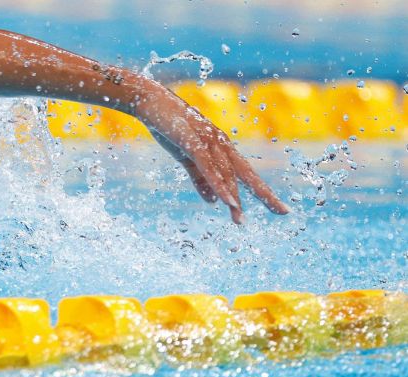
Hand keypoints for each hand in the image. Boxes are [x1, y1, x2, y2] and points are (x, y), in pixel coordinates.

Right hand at [135, 82, 289, 223]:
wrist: (150, 101)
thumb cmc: (170, 127)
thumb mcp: (186, 158)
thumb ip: (200, 180)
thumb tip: (213, 202)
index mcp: (222, 148)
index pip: (246, 174)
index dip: (263, 191)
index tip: (280, 209)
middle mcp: (222, 144)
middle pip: (247, 174)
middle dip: (265, 194)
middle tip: (284, 212)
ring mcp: (208, 142)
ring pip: (227, 175)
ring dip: (234, 198)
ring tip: (239, 220)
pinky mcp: (192, 143)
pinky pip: (208, 168)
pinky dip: (218, 184)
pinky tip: (228, 200)